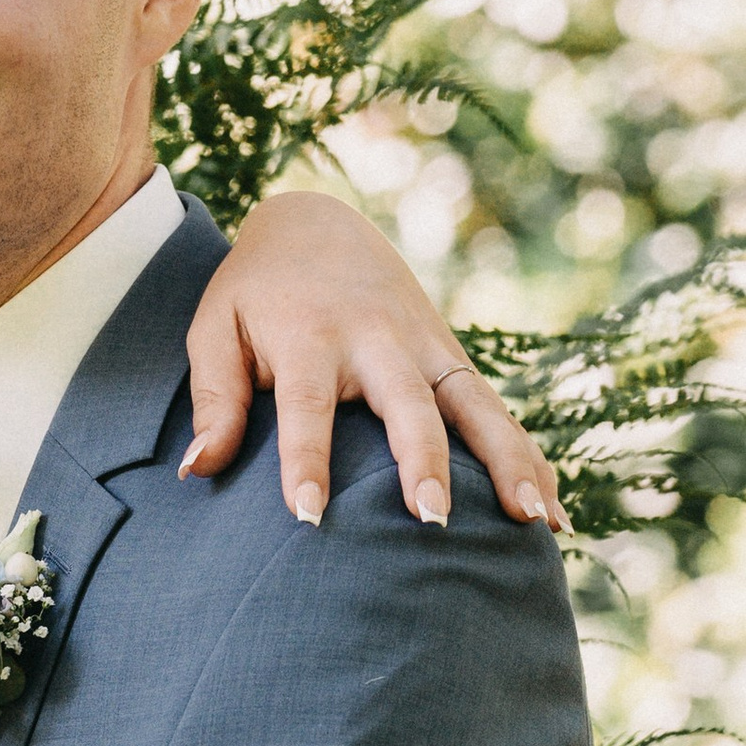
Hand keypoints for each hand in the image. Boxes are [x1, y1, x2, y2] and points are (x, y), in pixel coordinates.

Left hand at [184, 191, 563, 534]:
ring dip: (505, 462)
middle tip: (431, 518)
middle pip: (406, 404)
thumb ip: (214, 399)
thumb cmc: (254, 291)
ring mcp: (425, 347)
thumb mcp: (215, 330)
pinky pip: (495, 412)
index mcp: (311, 335)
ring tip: (531, 522)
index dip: (307, 460)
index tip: (308, 515)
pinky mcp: (452, 357)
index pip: (307, 405)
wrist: (314, 222)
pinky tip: (549, 513)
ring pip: (474, 407)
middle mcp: (378, 340)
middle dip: (421, 460)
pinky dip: (526, 458)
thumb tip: (196, 469)